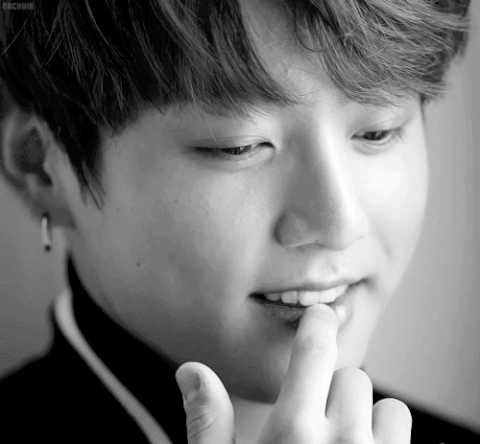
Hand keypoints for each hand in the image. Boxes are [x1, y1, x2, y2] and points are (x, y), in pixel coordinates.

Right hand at [175, 304, 411, 442]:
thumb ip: (209, 422)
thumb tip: (191, 371)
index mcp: (293, 433)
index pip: (314, 351)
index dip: (318, 324)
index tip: (320, 316)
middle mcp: (343, 442)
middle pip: (351, 376)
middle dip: (333, 388)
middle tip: (313, 419)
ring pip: (386, 405)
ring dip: (366, 415)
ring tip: (342, 442)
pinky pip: (405, 435)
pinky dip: (389, 439)